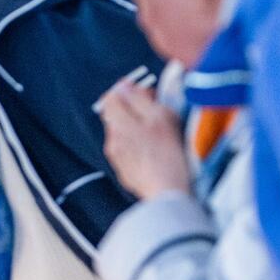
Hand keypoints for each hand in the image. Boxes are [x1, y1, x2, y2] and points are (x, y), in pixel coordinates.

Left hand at [98, 79, 190, 199]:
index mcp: (119, 123)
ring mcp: (116, 156)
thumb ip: (140, 99)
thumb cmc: (168, 155)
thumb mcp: (160, 117)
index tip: (143, 94)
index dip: (127, 92)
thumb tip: (125, 86)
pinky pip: (126, 150)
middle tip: (152, 113)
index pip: (111, 97)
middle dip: (130, 110)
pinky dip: (136, 145)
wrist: (167, 192)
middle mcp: (113, 139)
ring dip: (134, 128)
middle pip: (114, 114)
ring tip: (155, 135)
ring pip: (120, 132)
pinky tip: (152, 152)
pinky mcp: (123, 170)